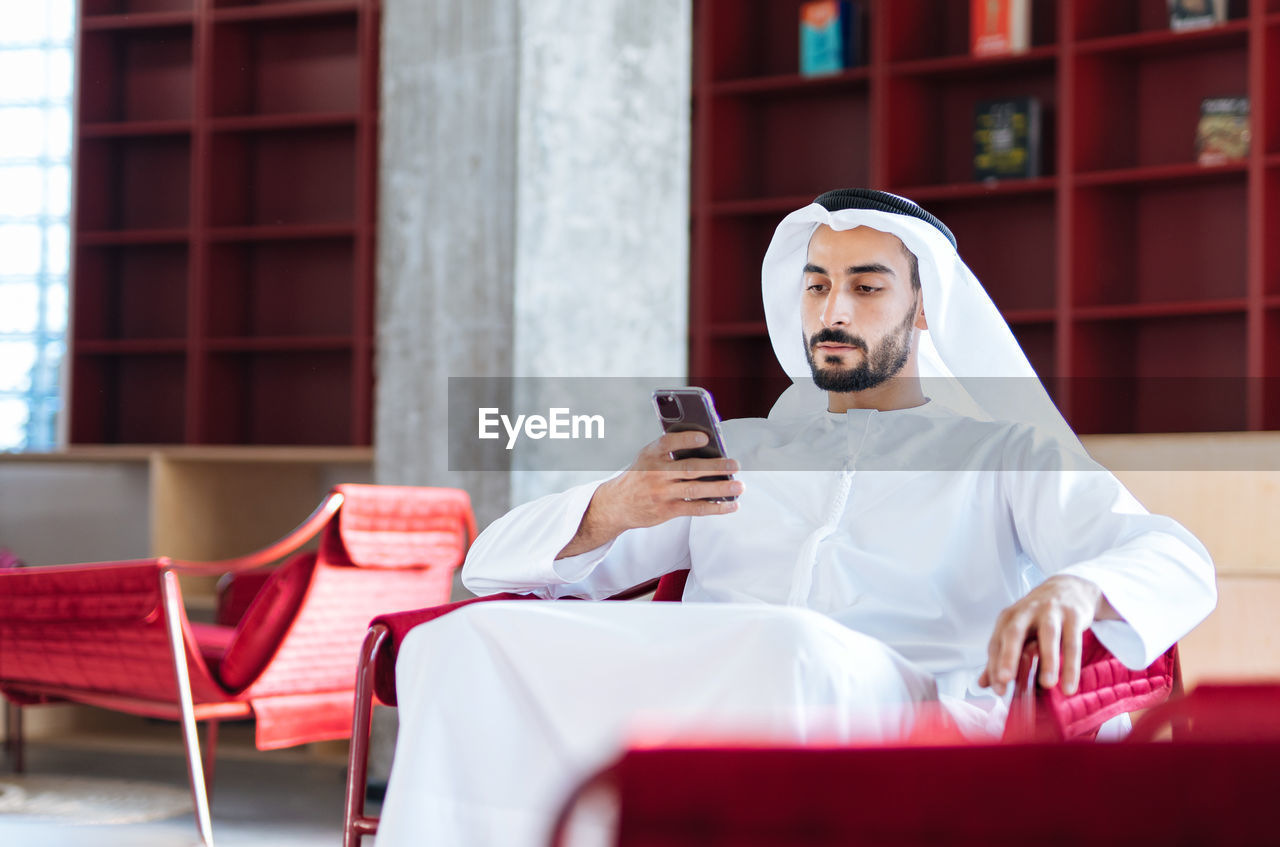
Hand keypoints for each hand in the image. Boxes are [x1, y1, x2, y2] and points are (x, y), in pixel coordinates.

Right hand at [556, 431, 742, 558]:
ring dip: (720, 488)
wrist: (616, 505)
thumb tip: (710, 449)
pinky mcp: (666, 510)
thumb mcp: (647, 458)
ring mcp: (661, 493)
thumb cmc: (640, 476)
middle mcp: (655, 473)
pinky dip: (715, 507)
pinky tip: (731, 505)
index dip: (687, 439)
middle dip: (715, 467)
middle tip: (736, 465)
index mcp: (650, 454)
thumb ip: (671, 452)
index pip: (668, 443)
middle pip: (689, 468)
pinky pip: (695, 509)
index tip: (706, 437)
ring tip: (739, 486)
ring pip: (695, 490)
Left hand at [978, 575, 1115, 696]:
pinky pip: (1073, 642)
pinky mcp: (1073, 615)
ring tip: (1047, 685)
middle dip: (1008, 656)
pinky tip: (1069, 686)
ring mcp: (1051, 611)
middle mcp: (1027, 611)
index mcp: (1009, 617)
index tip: (996, 690)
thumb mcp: (1019, 631)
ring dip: (1047, 661)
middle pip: (1014, 633)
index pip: (996, 643)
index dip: (994, 666)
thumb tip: (984, 684)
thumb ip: (1001, 657)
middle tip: (1005, 680)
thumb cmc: (1039, 615)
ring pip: (1047, 636)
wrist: (1069, 588)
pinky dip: (1071, 665)